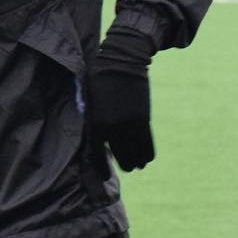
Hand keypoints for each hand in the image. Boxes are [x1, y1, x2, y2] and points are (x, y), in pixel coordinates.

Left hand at [88, 25, 156, 170]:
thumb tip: (97, 142)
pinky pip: (148, 145)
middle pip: (121, 157)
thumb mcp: (89, 101)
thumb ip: (92, 121)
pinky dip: (147, 154)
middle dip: (124, 164)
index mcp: (96, 123)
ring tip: (137, 165)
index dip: (102, 169)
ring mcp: (130, 125)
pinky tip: (146, 159)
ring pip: (136, 154)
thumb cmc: (100, 78)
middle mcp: (113, 128)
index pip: (97, 156)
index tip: (105, 177)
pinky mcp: (144, 120)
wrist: (122, 60)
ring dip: (137, 162)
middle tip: (127, 166)